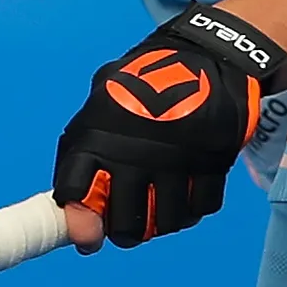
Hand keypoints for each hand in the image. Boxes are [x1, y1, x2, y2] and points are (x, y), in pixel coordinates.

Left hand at [54, 1, 282, 250]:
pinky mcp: (213, 163)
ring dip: (160, 223)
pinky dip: (192, 209)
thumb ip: (85, 151)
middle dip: (123, 231)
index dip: (80, 219)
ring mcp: (176, 161)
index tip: (87, 232)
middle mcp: (134, 153)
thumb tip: (73, 209)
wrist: (206, 55)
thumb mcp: (103, 103)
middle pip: (124, 223)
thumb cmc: (145, 82)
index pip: (74, 193)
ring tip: (157, 209)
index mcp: (98, 136)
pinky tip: (185, 195)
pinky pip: (200, 207)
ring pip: (165, 221)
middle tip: (127, 223)